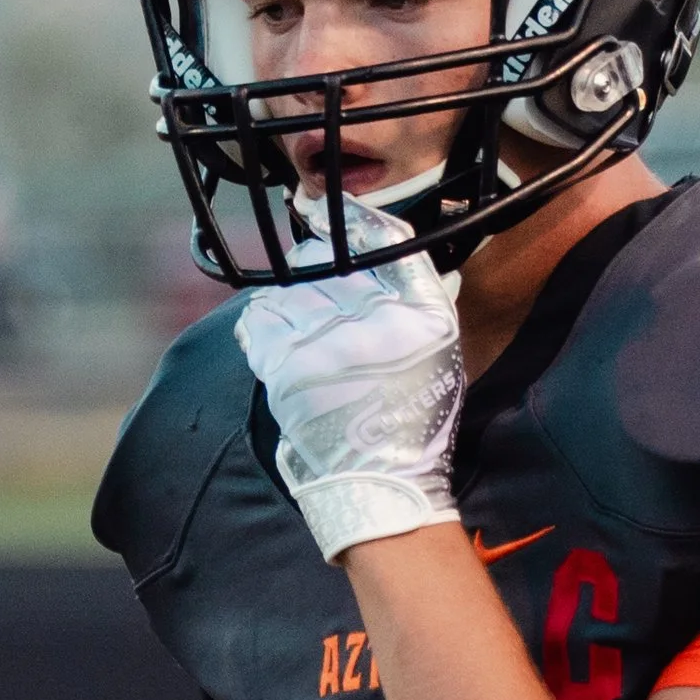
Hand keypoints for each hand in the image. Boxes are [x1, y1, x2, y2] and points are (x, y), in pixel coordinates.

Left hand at [236, 210, 464, 560]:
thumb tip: (387, 252)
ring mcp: (326, 344)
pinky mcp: (285, 369)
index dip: (355, 224)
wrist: (381, 484)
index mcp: (419, 316)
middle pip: (329, 262)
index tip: (336, 215)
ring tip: (296, 311)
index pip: (385, 245)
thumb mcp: (441, 352)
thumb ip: (420, 299)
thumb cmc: (415, 422)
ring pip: (290, 287)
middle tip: (314, 276)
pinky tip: (272, 327)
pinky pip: (259, 320)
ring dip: (288, 292)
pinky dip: (262, 317)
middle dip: (317, 264)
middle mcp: (373, 322)